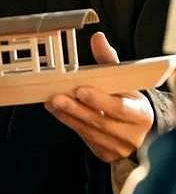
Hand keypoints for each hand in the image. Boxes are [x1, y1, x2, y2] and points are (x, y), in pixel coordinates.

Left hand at [45, 31, 154, 162]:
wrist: (139, 131)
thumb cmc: (130, 101)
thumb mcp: (126, 83)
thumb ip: (110, 62)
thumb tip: (98, 39)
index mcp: (141, 113)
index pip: (120, 107)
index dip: (100, 99)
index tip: (81, 90)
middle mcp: (132, 132)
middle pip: (100, 120)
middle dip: (76, 108)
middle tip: (57, 97)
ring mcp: (118, 146)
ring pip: (89, 130)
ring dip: (68, 115)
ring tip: (52, 102)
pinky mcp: (106, 154)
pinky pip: (85, 138)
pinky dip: (69, 123)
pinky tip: (58, 112)